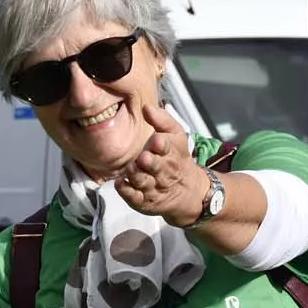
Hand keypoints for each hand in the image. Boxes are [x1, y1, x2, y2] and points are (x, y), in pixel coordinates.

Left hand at [116, 103, 209, 227]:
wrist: (187, 190)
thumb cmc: (175, 157)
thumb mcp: (175, 135)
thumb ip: (162, 120)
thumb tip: (146, 107)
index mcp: (172, 152)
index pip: (168, 147)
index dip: (162, 144)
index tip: (156, 140)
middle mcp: (164, 171)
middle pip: (157, 167)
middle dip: (150, 162)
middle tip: (143, 158)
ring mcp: (154, 187)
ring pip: (144, 182)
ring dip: (137, 176)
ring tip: (130, 169)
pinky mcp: (144, 201)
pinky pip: (135, 198)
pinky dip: (127, 191)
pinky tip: (119, 184)